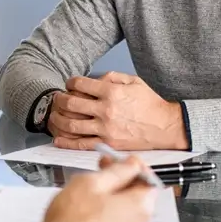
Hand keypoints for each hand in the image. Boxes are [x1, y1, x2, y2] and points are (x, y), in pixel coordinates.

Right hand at [40, 157, 157, 221]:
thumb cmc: (71, 218)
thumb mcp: (91, 183)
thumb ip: (117, 172)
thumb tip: (134, 164)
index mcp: (140, 206)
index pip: (149, 180)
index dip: (133, 167)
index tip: (116, 161)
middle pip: (139, 200)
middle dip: (122, 185)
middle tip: (98, 176)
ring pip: (129, 218)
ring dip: (115, 205)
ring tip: (90, 200)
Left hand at [48, 72, 186, 150]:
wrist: (166, 127)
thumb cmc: (150, 104)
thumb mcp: (133, 81)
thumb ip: (112, 77)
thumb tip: (94, 79)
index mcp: (111, 92)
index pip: (80, 84)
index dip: (70, 83)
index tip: (69, 85)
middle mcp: (106, 109)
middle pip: (71, 103)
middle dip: (59, 100)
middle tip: (57, 99)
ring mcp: (106, 128)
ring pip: (71, 124)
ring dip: (58, 119)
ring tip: (54, 117)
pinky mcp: (108, 143)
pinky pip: (81, 144)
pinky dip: (67, 142)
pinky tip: (58, 139)